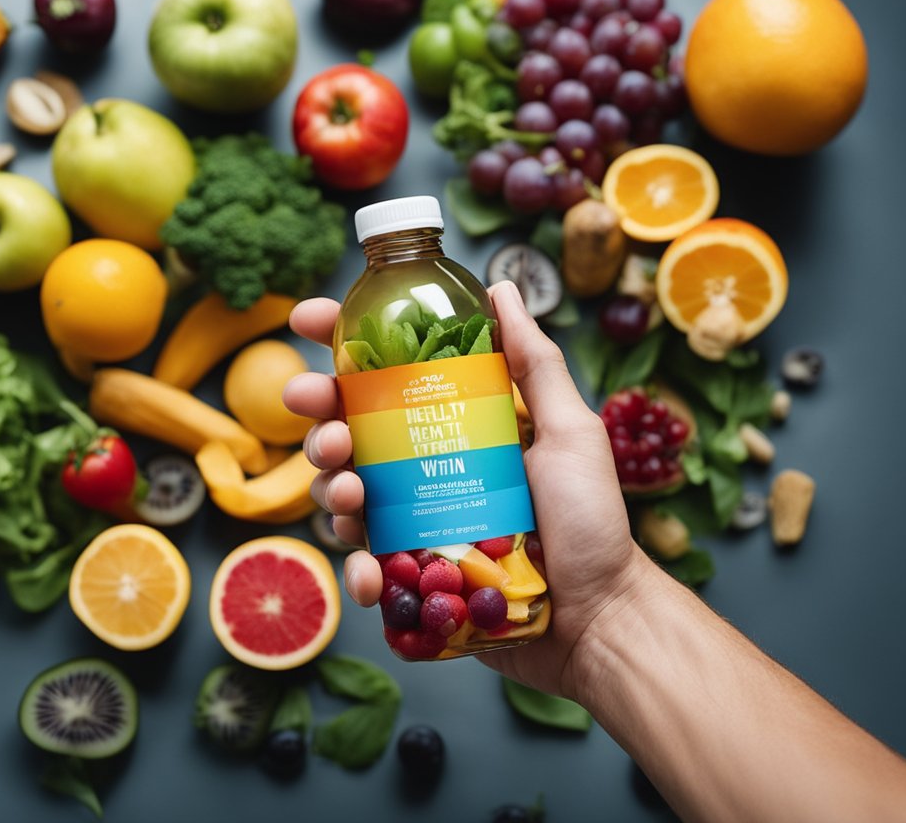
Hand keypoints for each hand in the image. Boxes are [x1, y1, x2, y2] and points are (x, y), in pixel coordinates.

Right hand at [282, 281, 646, 698]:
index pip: (384, 376)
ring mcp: (411, 523)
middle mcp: (422, 468)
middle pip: (348, 433)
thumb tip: (500, 288)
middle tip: (327, 429)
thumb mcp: (571, 432)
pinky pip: (365, 568)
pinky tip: (370, 574)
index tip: (305, 320)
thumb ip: (535, 364)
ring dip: (330, 490)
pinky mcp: (409, 576)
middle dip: (320, 422)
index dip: (337, 343)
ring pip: (342, 496)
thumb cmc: (592, 521)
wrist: (600, 617)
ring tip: (350, 494)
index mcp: (452, 425)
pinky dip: (357, 572)